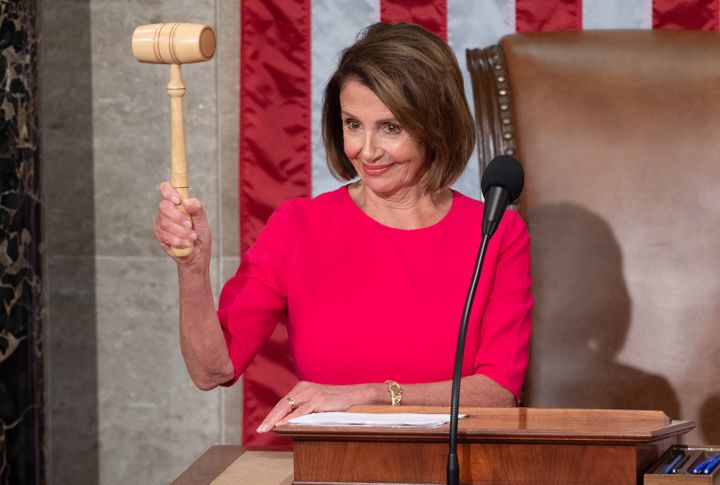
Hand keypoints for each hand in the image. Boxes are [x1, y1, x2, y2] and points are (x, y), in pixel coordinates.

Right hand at [154, 181, 211, 265]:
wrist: (197, 254)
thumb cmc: (199, 235)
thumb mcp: (202, 221)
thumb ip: (197, 209)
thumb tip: (188, 201)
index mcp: (177, 203)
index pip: (166, 188)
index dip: (169, 191)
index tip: (178, 200)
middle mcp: (167, 211)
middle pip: (164, 206)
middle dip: (178, 217)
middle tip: (190, 225)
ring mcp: (161, 223)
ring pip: (165, 223)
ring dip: (181, 231)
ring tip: (192, 237)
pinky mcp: (160, 236)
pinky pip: (164, 236)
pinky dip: (177, 241)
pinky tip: (186, 244)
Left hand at [256, 381, 383, 432]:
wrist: (355, 395)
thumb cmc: (336, 401)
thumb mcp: (317, 403)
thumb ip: (304, 408)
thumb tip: (289, 420)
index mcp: (302, 387)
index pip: (283, 402)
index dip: (272, 414)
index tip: (264, 425)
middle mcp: (304, 388)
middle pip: (282, 403)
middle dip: (269, 417)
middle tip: (259, 430)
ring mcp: (311, 393)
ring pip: (288, 406)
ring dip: (275, 419)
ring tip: (267, 428)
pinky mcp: (318, 400)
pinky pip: (301, 411)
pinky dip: (291, 418)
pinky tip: (283, 424)